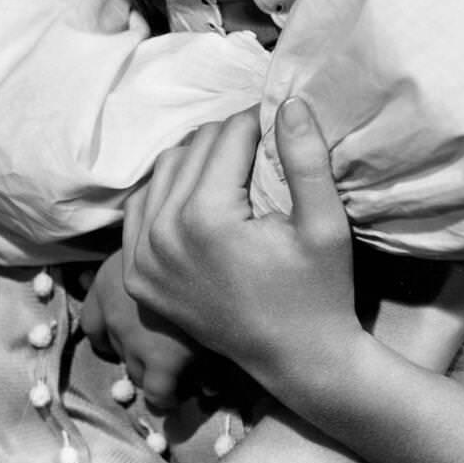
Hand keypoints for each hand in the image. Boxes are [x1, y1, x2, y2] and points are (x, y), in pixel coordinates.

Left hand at [78, 247, 199, 409]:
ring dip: (155, 370)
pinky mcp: (163, 362)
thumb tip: (112, 270)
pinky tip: (194, 384)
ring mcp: (134, 340)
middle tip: (167, 345)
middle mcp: (113, 312)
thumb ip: (139, 259)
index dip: (109, 333)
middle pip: (116, 349)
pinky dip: (171, 394)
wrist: (219, 253)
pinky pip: (159, 393)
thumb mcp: (155, 238)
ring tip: (185, 360)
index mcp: (107, 280)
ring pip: (136, 373)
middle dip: (137, 350)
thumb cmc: (188, 236)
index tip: (132, 333)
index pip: (91, 323)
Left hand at [123, 100, 359, 394]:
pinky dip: (170, 190)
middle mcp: (162, 235)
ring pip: (165, 169)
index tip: (282, 126)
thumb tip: (287, 102)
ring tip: (237, 168)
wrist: (298, 361)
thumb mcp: (325, 224)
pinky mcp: (138, 276)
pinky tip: (202, 194)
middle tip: (265, 144)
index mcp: (206, 219)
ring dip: (200, 158)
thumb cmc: (320, 292)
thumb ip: (305, 158)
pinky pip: (142, 206)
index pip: (229, 135)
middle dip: (232, 137)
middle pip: (195, 146)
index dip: (260, 122)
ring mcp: (143, 259)